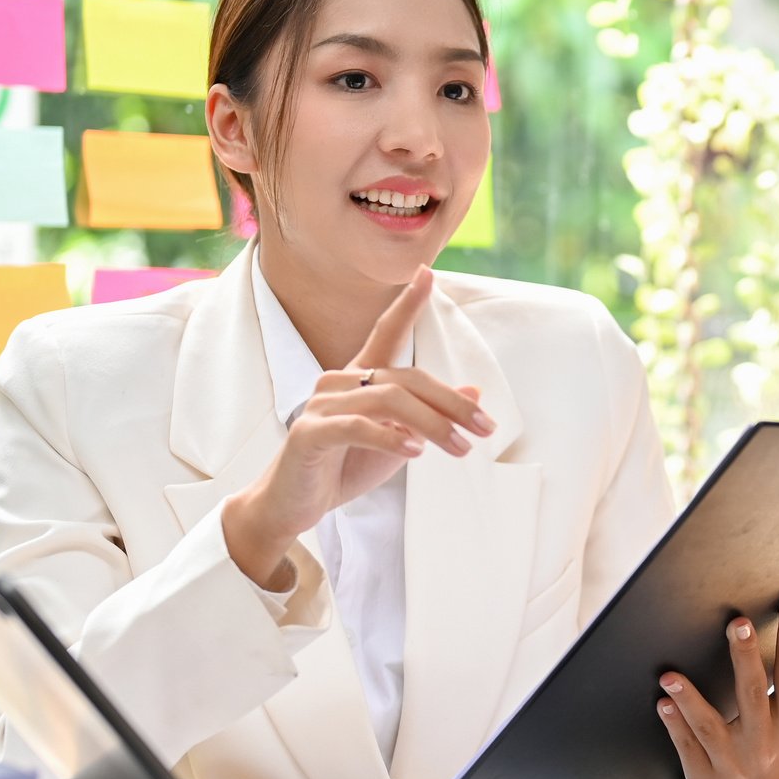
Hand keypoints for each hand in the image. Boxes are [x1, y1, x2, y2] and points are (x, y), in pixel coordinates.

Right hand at [221, 267, 495, 588]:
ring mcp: (321, 404)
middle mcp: (339, 382)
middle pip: (406, 379)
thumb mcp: (400, 441)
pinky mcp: (309, 432)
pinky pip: (357, 425)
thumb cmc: (345, 468)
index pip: (385, 333)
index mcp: (360, 378)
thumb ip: (431, 415)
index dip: (407, 304)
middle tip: (485, 428)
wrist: (293, 505)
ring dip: (432, 425)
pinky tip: (416, 452)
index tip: (427, 274)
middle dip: (452, 403)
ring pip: (388, 400)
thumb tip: (476, 390)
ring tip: (460, 448)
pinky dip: (391, 437)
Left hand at [657, 594, 778, 778]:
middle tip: (737, 623)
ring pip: (710, 728)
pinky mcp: (705, 776)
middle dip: (745, 658)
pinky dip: (675, 727)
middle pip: (753, 695)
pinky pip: (687, 749)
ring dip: (691, 700)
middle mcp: (764, 742)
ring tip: (670, 675)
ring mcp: (733, 762)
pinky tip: (662, 703)